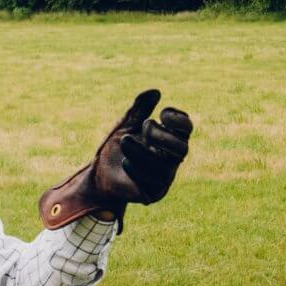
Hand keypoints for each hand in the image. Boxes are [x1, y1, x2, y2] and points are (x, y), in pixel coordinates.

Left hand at [39, 89, 192, 229]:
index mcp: (169, 139)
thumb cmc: (117, 145)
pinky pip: (152, 183)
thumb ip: (140, 108)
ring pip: (163, 166)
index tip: (162, 113)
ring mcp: (164, 177)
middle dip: (162, 136)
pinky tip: (125, 162)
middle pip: (182, 149)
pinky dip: (138, 170)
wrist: (99, 171)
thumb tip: (155, 92)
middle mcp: (171, 159)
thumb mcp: (126, 123)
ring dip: (143, 151)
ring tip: (125, 141)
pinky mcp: (153, 193)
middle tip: (144, 127)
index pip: (186, 129)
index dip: (179, 120)